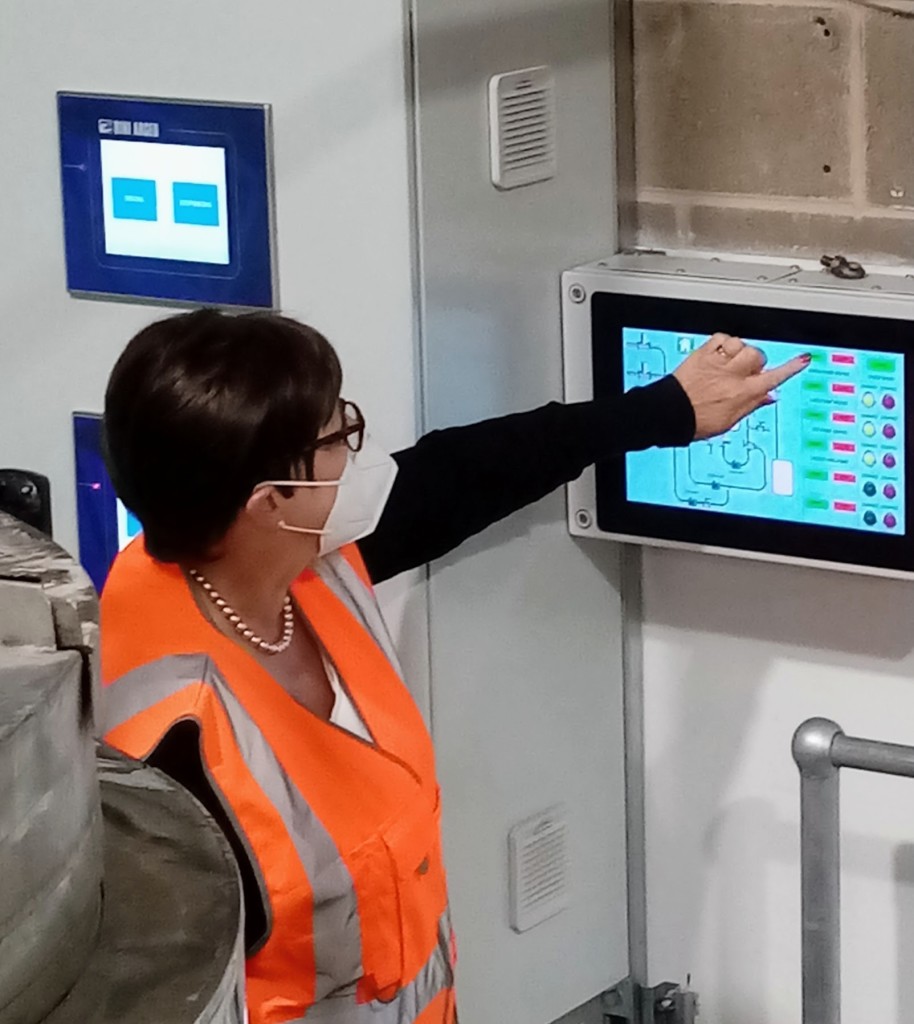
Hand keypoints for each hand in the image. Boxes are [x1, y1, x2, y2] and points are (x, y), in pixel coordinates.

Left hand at [673, 334, 810, 439]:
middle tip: (744, 371)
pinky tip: (719, 352)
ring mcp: (717, 363)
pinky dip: (723, 342)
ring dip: (739, 350)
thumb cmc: (695, 422)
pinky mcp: (702, 355)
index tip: (802, 359)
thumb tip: (769, 396)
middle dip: (755, 361)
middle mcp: (733, 376)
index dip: (790, 368)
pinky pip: (721, 337)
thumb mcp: (728, 421)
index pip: (774, 378)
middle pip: (758, 356)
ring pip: (742, 344)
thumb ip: (751, 405)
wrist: (668, 415)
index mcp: (743, 394)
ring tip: (729, 362)